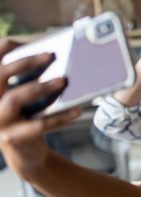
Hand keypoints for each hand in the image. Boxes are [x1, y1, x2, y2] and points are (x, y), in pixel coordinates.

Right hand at [0, 41, 77, 179]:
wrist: (26, 154)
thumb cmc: (28, 118)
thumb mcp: (26, 97)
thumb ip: (30, 79)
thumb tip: (54, 57)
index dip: (5, 48)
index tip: (26, 42)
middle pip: (0, 74)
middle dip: (26, 62)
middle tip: (51, 55)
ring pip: (15, 98)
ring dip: (40, 88)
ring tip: (62, 80)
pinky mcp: (11, 138)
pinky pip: (37, 125)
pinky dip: (59, 118)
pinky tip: (76, 111)